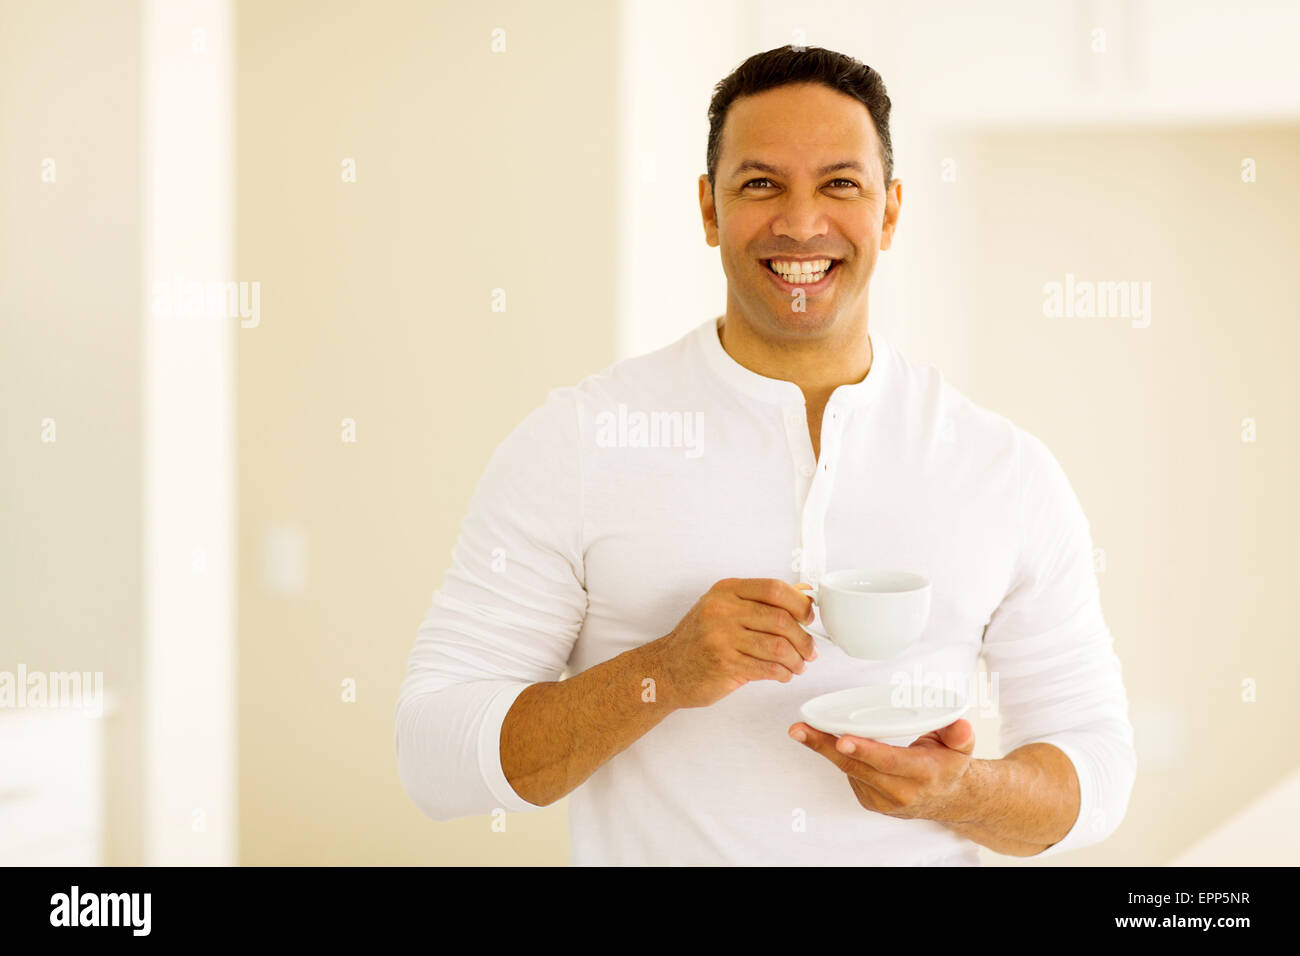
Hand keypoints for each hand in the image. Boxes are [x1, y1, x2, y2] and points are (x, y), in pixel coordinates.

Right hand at [656, 578, 816, 708]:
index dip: (799, 603)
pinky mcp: (724, 664)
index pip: (774, 589)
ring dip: (796, 660)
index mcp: (726, 591)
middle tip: (810, 650)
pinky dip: (783, 673)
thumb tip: (802, 593)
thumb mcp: (723, 609)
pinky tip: (784, 674)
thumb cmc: (699, 640)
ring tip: (798, 665)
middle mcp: (722, 610)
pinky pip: (767, 668)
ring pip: (778, 646)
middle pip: (781, 619)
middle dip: (803, 638)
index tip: (808, 617)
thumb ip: (760, 602)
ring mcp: (721, 637)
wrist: (666, 669)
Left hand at [787, 719, 976, 820]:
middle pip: (857, 766)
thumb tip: (960, 724)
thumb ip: (959, 734)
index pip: (890, 762)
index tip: (842, 740)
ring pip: (848, 771)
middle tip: (800, 729)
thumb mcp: (961, 747)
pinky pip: (850, 776)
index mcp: (924, 774)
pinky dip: (840, 758)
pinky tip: (832, 743)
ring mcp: (884, 801)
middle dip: (825, 746)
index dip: (865, 750)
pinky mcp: (871, 803)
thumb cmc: (949, 765)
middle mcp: (902, 792)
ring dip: (824, 750)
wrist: (950, 799)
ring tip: (803, 730)